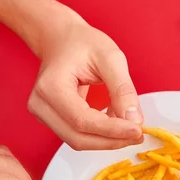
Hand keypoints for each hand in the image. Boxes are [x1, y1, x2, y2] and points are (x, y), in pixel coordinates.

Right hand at [0, 0, 142, 150]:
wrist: (60, 39)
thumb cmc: (82, 43)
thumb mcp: (110, 58)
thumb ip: (123, 90)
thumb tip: (135, 120)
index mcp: (51, 87)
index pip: (83, 121)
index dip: (112, 130)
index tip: (138, 130)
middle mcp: (40, 105)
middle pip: (78, 137)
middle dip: (111, 140)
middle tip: (138, 135)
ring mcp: (43, 114)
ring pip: (78, 141)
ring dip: (107, 141)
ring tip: (130, 130)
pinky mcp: (52, 120)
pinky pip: (78, 135)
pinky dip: (100, 135)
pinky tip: (117, 125)